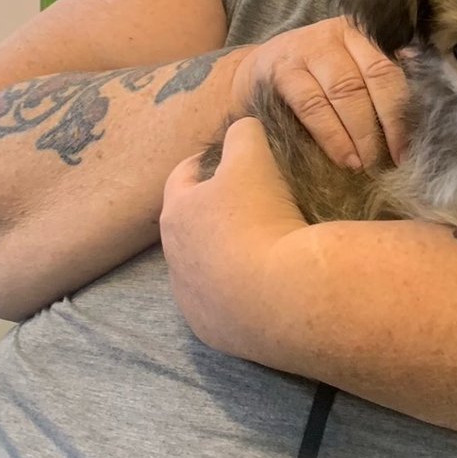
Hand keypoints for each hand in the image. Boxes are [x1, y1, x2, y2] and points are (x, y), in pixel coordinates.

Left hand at [161, 118, 306, 358]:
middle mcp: (175, 258)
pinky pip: (223, 300)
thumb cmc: (260, 218)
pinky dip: (239, 287)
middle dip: (212, 208)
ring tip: (262, 241)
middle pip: (189, 224)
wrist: (282, 296)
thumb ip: (244, 133)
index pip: (182, 177)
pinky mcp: (213, 329)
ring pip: (203, 265)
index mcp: (177, 213)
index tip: (224, 156)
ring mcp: (191, 299)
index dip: (203, 161)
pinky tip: (267, 279)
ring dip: (224, 251)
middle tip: (249, 198)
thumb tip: (243, 128)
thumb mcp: (254, 157)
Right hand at [230, 17, 407, 170]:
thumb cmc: (316, 76)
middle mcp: (339, 34)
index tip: (411, 146)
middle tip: (394, 159)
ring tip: (369, 164)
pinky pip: (314, 106)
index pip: (393, 68)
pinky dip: (332, 136)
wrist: (255, 71)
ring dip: (362, 133)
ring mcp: (309, 49)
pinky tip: (344, 158)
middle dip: (389, 123)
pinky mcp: (284, 71)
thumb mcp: (350, 66)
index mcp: (364, 32)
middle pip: (375, 76)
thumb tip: (425, 107)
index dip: (404, 109)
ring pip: (346, 91)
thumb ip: (382, 77)